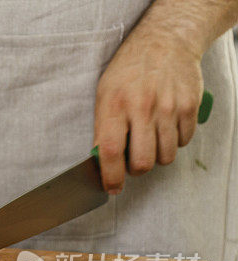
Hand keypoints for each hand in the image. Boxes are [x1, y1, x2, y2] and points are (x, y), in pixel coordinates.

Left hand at [94, 30, 203, 193]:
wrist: (165, 42)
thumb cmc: (129, 70)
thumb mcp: (104, 95)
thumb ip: (102, 128)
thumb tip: (100, 161)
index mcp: (115, 106)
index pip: (110, 152)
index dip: (111, 176)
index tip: (112, 188)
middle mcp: (143, 108)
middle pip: (143, 162)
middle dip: (136, 170)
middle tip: (132, 161)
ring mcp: (168, 108)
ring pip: (166, 156)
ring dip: (156, 157)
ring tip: (150, 141)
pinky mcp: (190, 106)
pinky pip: (184, 142)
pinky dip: (175, 142)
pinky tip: (166, 128)